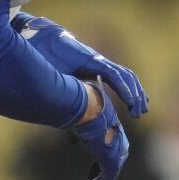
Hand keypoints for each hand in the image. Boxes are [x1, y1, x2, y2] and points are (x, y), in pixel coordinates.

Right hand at [18, 14, 147, 116]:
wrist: (38, 44)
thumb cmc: (45, 64)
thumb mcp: (59, 90)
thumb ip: (68, 107)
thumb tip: (71, 135)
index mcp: (93, 70)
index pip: (118, 82)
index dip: (129, 94)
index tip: (135, 109)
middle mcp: (99, 65)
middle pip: (126, 79)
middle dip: (136, 96)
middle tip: (140, 113)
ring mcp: (98, 61)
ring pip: (125, 77)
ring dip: (134, 93)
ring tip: (139, 109)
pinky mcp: (93, 60)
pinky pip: (114, 75)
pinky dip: (124, 87)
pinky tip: (131, 99)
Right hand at [70, 85, 129, 179]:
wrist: (89, 108)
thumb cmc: (83, 112)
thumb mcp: (81, 124)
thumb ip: (79, 134)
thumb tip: (72, 141)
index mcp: (116, 135)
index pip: (110, 155)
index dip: (98, 166)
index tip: (89, 174)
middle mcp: (120, 146)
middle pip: (111, 168)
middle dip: (98, 178)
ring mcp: (118, 155)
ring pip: (107, 177)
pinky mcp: (112, 163)